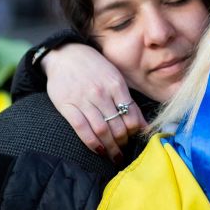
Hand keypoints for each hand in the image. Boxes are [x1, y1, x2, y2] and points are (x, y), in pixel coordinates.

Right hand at [42, 43, 146, 162]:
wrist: (65, 54)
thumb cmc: (93, 67)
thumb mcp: (115, 77)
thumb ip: (129, 101)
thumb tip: (144, 125)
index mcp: (116, 85)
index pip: (132, 115)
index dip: (135, 132)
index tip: (134, 139)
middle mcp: (101, 93)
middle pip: (118, 126)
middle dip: (123, 143)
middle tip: (123, 150)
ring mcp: (83, 99)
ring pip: (102, 130)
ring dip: (110, 147)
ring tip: (113, 155)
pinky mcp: (67, 105)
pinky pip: (82, 129)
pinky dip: (92, 143)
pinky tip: (98, 150)